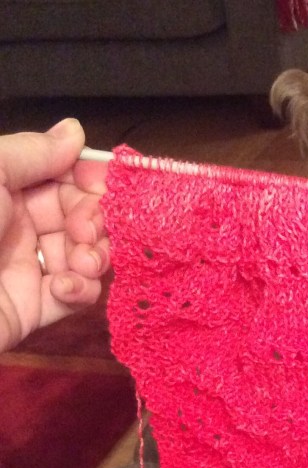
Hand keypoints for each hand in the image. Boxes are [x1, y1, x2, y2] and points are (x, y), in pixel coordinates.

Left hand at [0, 118, 109, 352]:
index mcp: (2, 189)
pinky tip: (64, 288)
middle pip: (81, 216)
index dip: (89, 178)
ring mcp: (28, 267)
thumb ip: (33, 151)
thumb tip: (76, 130)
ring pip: (86, 255)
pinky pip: (76, 295)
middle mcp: (17, 224)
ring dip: (95, 256)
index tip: (108, 183)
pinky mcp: (36, 308)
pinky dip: (81, 290)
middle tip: (85, 230)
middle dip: (96, 220)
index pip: (61, 176)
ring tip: (81, 263)